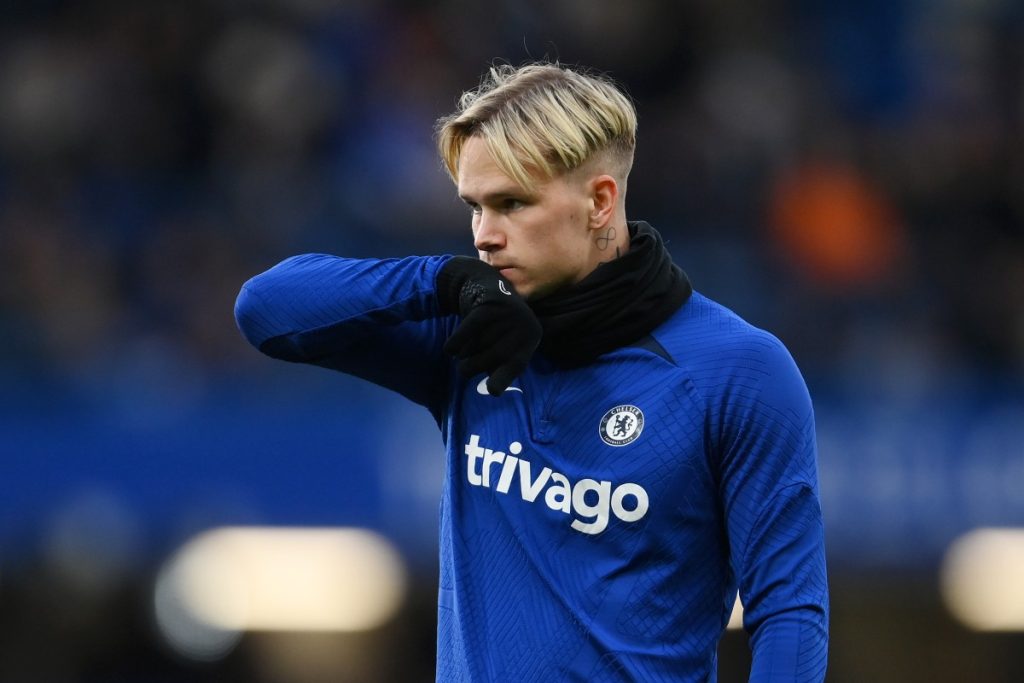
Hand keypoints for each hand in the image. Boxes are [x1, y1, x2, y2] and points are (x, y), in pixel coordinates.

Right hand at [436, 256, 540, 394]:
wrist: (481, 282)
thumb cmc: (493, 323)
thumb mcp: (503, 342)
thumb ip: (501, 364)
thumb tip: (494, 390)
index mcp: (532, 336)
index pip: (516, 365)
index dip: (503, 379)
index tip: (492, 391)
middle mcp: (524, 324)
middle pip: (495, 358)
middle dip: (474, 367)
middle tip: (464, 369)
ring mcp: (508, 313)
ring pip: (481, 345)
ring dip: (465, 354)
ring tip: (462, 352)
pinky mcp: (489, 305)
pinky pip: (468, 332)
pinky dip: (456, 343)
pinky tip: (449, 350)